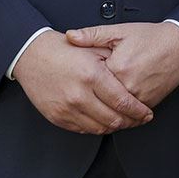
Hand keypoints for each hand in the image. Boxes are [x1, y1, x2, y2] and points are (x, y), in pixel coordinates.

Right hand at [13, 31, 151, 133]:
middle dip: (131, 122)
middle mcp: (79, 95)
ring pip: (99, 128)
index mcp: (92, 75)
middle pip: (113, 119)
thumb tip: (134, 76)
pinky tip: (104, 120)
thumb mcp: (93, 48)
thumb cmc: (62, 50)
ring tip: (124, 121)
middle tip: (139, 119)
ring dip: (115, 127)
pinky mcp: (57, 117)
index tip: (147, 113)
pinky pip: (83, 129)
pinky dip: (97, 127)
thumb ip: (114, 62)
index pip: (123, 102)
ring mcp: (67, 109)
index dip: (139, 111)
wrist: (31, 55)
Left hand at [66, 22, 178, 108]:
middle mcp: (129, 86)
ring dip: (102, 114)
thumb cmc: (152, 37)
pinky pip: (130, 117)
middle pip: (100, 101)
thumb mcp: (120, 31)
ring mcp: (140, 97)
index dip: (79, 83)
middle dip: (87, 102)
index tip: (71, 81)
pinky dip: (120, 117)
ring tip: (91, 110)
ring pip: (115, 113)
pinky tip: (111, 113)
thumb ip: (93, 35)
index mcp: (118, 67)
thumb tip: (70, 36)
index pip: (90, 82)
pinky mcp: (149, 104)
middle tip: (75, 100)